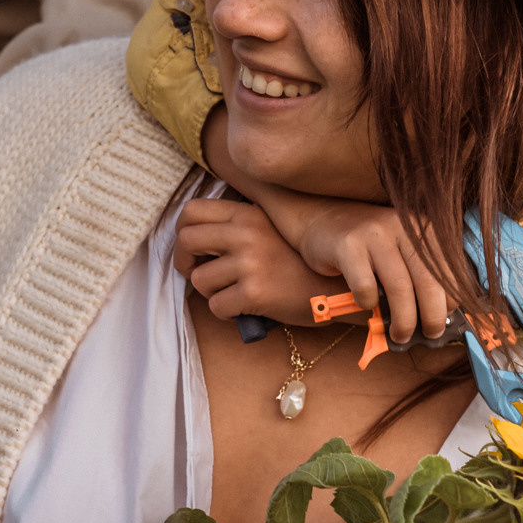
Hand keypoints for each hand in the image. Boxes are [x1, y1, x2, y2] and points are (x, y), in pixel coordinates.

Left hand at [173, 198, 344, 324]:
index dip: (183, 232)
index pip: (192, 211)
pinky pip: (216, 306)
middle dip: (185, 263)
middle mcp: (246, 233)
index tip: (193, 250)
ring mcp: (250, 262)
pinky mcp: (255, 292)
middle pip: (186, 241)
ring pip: (199, 279)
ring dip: (211, 292)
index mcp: (248, 213)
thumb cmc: (300, 263)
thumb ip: (239, 225)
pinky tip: (245, 307)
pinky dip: (226, 312)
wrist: (338, 288)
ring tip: (233, 292)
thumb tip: (194, 235)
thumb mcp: (272, 228)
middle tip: (198, 274)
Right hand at [294, 200, 452, 343]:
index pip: (450, 270)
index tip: (447, 319)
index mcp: (423, 229)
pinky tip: (367, 304)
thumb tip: (441, 319)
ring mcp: (374, 234)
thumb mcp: (402, 251)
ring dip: (404, 320)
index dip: (453, 299)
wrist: (322, 220)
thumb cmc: (370, 247)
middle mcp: (402, 226)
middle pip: (428, 281)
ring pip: (399, 288)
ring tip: (400, 335)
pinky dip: (369, 304)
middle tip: (430, 334)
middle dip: (433, 316)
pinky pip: (365, 287)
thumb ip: (422, 276)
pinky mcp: (347, 245)